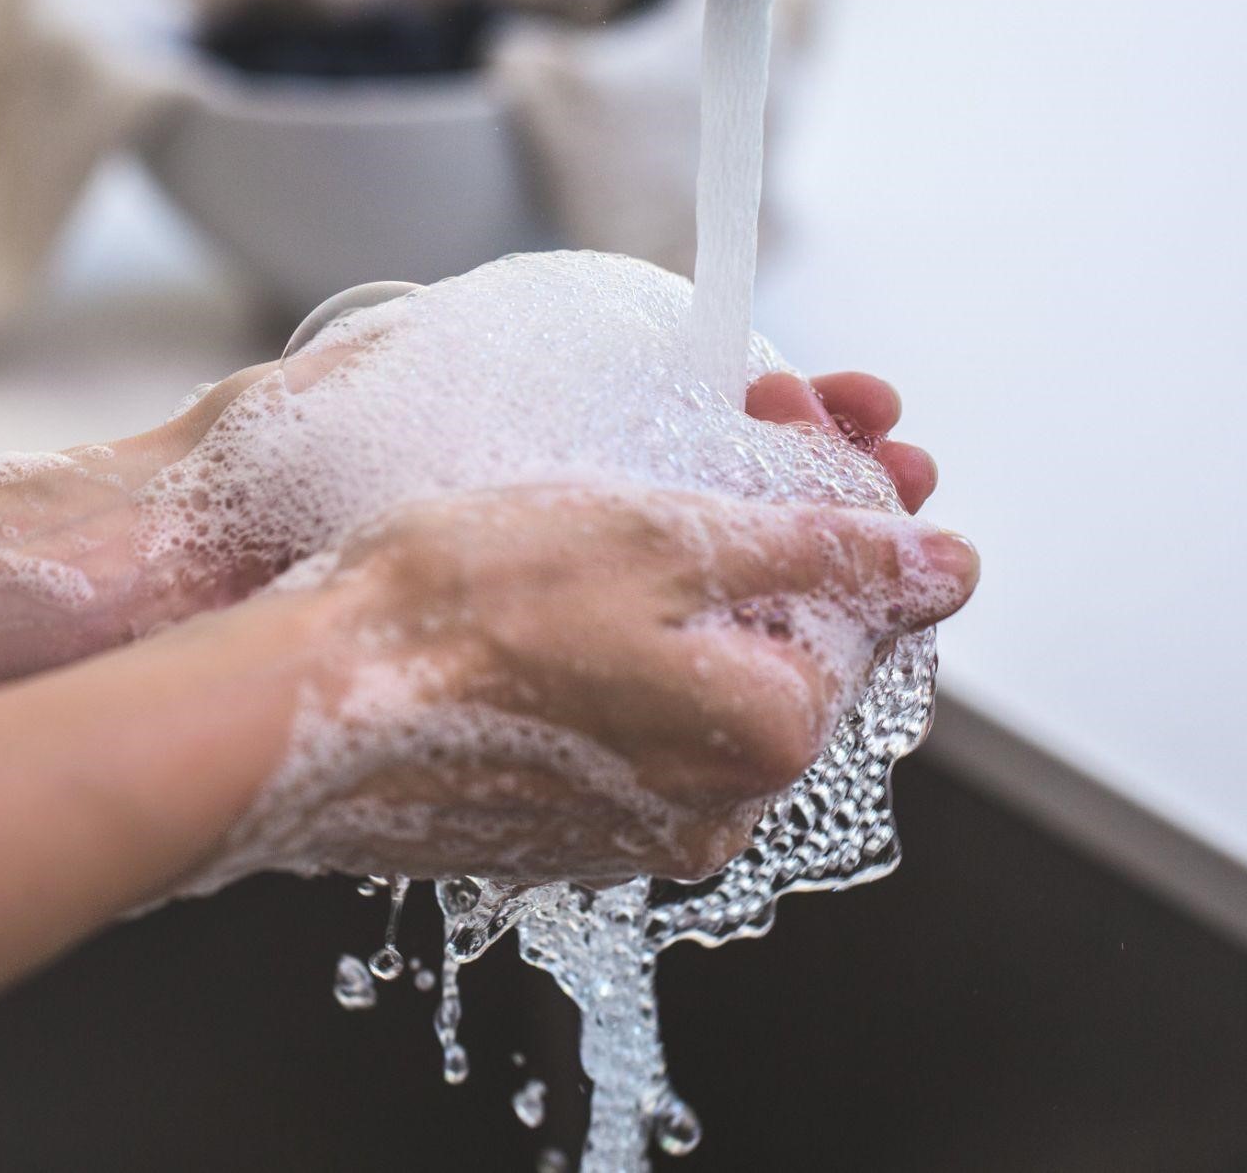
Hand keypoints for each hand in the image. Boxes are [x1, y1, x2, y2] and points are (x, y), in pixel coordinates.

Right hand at [204, 480, 976, 886]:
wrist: (297, 706)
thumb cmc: (463, 609)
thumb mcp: (667, 537)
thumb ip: (826, 548)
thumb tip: (948, 563)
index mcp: (765, 737)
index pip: (859, 608)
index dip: (831, 494)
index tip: (788, 414)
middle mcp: (715, 810)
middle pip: (784, 646)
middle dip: (766, 532)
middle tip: (726, 425)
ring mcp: (632, 832)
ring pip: (701, 684)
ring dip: (688, 589)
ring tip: (621, 499)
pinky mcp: (557, 829)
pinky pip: (626, 726)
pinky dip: (617, 652)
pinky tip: (556, 589)